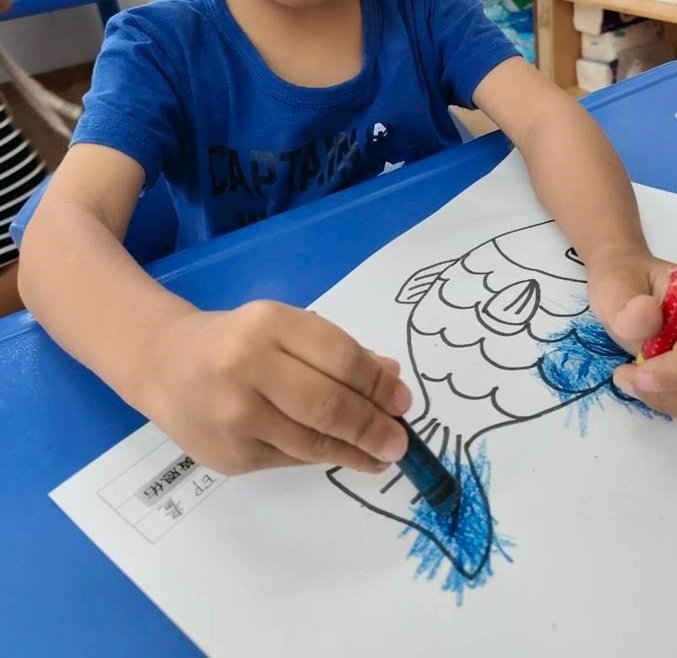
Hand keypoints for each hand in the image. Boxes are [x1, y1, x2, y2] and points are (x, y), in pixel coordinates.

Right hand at [144, 300, 411, 474]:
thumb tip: (391, 381)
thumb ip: (337, 352)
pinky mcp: (231, 457)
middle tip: (400, 439)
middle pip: (327, 405)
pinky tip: (344, 455)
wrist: (165, 365)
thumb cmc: (238, 341)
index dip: (377, 384)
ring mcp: (235, 418)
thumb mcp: (286, 329)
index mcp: (267, 325)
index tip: (403, 400)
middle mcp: (247, 369)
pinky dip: (323, 458)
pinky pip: (290, 460)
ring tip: (382, 454)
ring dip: (355, 451)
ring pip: (312, 442)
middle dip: (372, 426)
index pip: (339, 358)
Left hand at [587, 251, 676, 431]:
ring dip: (672, 403)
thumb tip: (647, 316)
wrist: (626, 288)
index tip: (636, 376)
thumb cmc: (622, 283)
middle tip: (624, 378)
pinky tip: (665, 397)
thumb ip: (626, 305)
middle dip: (667, 392)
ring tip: (637, 382)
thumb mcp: (612, 286)